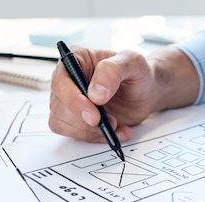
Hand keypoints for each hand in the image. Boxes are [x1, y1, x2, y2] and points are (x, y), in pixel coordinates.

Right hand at [49, 46, 198, 142]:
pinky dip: (96, 138)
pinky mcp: (78, 120)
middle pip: (58, 106)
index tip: (94, 114)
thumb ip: (112, 71)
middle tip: (111, 122)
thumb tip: (95, 93)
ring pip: (63, 123)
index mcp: (76, 59)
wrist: (146, 91)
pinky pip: (76, 135)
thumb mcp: (132, 62)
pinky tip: (117, 132)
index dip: (73, 100)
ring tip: (117, 125)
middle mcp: (68, 81)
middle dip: (83, 120)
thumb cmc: (138, 72)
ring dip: (90, 131)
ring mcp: (71, 102)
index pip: (60, 81)